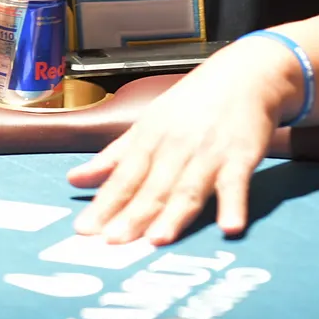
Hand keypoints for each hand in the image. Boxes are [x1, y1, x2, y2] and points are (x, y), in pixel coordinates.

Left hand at [67, 39, 286, 245]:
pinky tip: (229, 227)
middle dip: (132, 216)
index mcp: (149, 138)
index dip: (104, 204)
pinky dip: (233, 205)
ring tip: (157, 240)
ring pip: (188, 189)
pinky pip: (236, 185)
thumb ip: (113, 157)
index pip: (122, 176)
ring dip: (173, 215)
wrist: (244, 75)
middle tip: (113, 243)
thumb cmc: (191, 104)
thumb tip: (75, 180)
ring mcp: (209, 153)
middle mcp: (176, 146)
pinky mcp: (241, 157)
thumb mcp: (147, 125)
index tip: (84, 230)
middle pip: (151, 187)